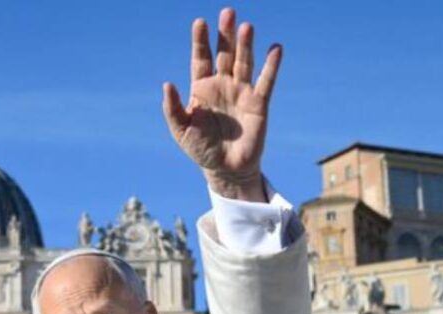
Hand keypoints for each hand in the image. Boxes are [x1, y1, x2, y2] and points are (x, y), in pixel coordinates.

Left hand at [162, 7, 281, 201]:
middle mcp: (222, 85)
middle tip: (227, 12)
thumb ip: (172, 108)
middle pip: (225, 54)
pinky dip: (271, 65)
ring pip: (244, 62)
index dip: (200, 41)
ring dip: (246, 44)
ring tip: (246, 26)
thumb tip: (167, 84)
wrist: (225, 169)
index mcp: (202, 88)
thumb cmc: (200, 149)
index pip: (201, 59)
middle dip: (225, 34)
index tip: (199, 22)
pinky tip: (275, 48)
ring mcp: (241, 92)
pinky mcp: (259, 103)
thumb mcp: (181, 130)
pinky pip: (266, 81)